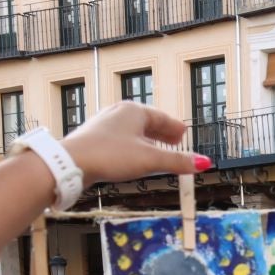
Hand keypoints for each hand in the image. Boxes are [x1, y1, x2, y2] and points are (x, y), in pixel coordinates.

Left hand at [61, 102, 202, 185]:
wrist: (70, 163)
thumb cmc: (109, 155)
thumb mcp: (150, 160)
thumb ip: (177, 162)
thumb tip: (203, 163)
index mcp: (134, 111)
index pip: (162, 118)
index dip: (175, 128)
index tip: (184, 134)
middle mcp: (119, 113)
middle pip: (147, 122)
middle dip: (163, 133)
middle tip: (175, 140)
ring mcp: (105, 125)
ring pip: (133, 132)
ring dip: (148, 141)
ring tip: (157, 151)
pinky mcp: (95, 139)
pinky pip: (121, 140)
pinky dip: (134, 146)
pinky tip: (134, 157)